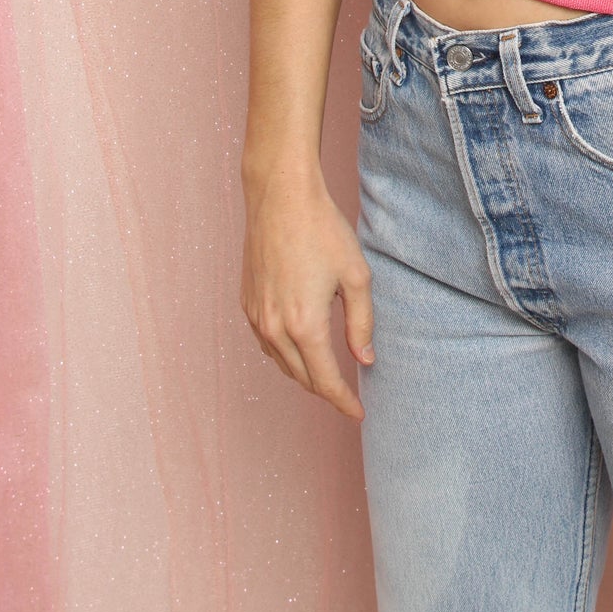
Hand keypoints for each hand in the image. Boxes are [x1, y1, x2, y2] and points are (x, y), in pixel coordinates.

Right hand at [240, 165, 374, 420]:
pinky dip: (285, 355)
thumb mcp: (356, 275)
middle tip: (349, 395)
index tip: (358, 414)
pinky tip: (300, 347)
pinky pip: (266, 344)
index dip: (343, 401)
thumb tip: (365, 359)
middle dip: (326, 390)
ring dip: (304, 374)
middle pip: (302, 377)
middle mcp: (274, 328)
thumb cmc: (322, 230)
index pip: (325, 380)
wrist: (280, 197)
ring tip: (328, 374)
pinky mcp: (247, 303)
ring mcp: (256, 316)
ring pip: (281, 363)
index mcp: (304, 325)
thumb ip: (361, 323)